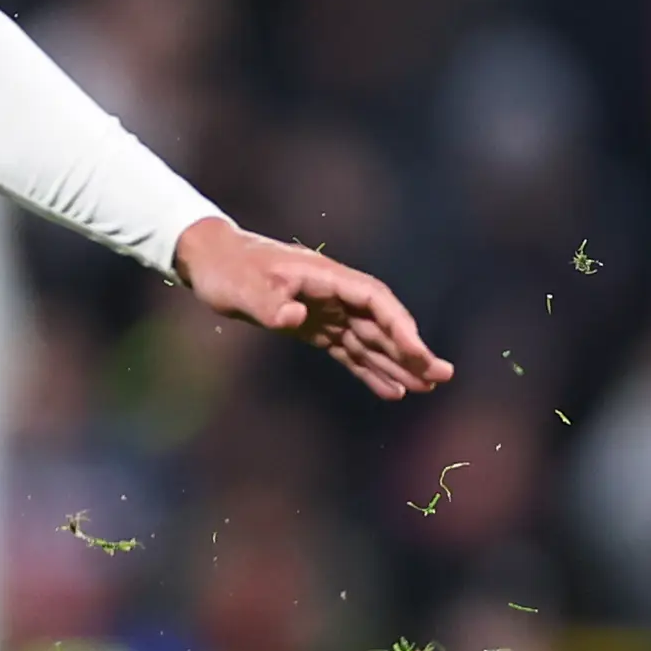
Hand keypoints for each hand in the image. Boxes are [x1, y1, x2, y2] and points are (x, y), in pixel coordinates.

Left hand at [173, 217, 451, 400]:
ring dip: (397, 362)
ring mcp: (325, 310)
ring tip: (426, 388)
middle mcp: (333, 293)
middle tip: (441, 377)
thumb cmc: (225, 269)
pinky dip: (368, 369)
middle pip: (381, 322)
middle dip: (411, 349)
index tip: (417, 351)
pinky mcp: (313, 326)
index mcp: (325, 277)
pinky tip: (391, 389)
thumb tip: (295, 318)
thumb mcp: (241, 287)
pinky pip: (348, 349)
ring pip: (369, 339)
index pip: (375, 301)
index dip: (399, 326)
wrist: (208, 261)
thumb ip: (268, 303)